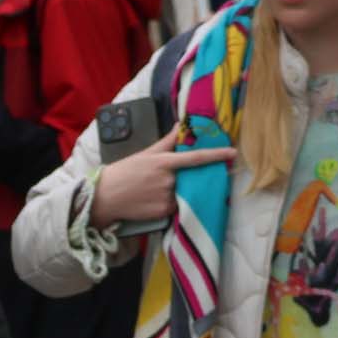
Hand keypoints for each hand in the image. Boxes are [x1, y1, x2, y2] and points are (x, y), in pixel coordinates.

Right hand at [87, 136, 234, 226]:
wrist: (104, 197)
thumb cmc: (123, 172)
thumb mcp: (145, 154)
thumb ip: (166, 142)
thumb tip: (180, 126)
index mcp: (164, 163)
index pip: (196, 158)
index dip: (216, 155)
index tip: (233, 153)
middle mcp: (168, 180)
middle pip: (190, 177)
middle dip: (187, 177)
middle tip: (167, 178)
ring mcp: (167, 197)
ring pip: (183, 193)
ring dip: (177, 191)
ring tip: (154, 190)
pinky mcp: (164, 212)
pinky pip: (176, 207)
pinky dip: (170, 203)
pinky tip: (152, 200)